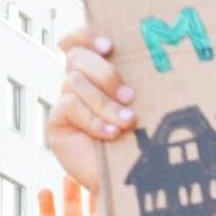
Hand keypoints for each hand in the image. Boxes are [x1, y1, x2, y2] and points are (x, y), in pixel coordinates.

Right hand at [49, 26, 134, 192]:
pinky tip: (111, 133)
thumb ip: (140, 80)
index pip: (79, 40)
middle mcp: (76, 82)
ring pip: (75, 83)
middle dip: (105, 74)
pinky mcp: (57, 123)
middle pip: (77, 58)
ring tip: (128, 121)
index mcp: (96, 71)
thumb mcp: (145, 104)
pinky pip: (69, 107)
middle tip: (130, 96)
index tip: (109, 46)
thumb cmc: (144, 138)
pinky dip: (94, 120)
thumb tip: (158, 53)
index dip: (87, 36)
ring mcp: (65, 102)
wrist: (131, 179)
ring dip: (105, 103)